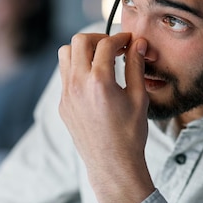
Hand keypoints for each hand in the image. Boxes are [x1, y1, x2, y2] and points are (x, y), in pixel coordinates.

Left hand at [58, 32, 154, 202]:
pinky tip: (94, 79)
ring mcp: (66, 94)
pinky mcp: (63, 105)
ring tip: (100, 59)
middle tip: (113, 47)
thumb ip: (136, 66)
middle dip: (98, 38)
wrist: (112, 165)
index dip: (120, 38)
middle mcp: (78, 84)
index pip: (106, 44)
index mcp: (99, 81)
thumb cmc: (130, 134)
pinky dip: (77, 68)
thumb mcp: (139, 97)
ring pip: (65, 54)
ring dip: (82, 50)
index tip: (129, 41)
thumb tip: (138, 44)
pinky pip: (65, 75)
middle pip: (79, 41)